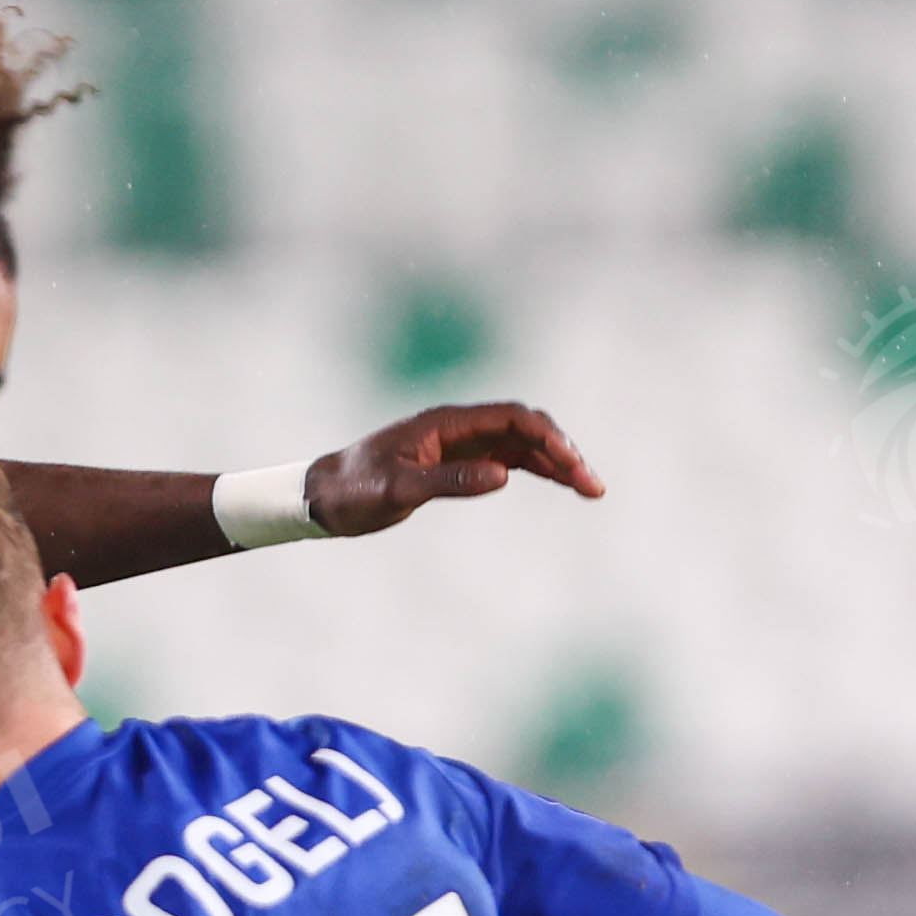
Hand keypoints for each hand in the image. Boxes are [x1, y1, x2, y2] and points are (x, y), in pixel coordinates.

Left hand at [307, 398, 604, 537]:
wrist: (324, 496)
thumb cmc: (355, 491)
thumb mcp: (399, 490)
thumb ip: (450, 481)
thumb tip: (504, 475)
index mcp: (447, 423)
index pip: (512, 418)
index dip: (547, 438)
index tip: (571, 466)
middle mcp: (459, 428)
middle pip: (525, 428)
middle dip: (563, 451)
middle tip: (591, 485)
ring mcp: (461, 443)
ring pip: (522, 444)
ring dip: (556, 462)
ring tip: (589, 489)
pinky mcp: (457, 462)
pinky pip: (507, 459)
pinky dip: (536, 469)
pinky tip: (559, 483)